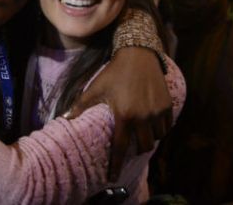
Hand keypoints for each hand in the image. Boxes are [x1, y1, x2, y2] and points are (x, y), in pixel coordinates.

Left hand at [64, 47, 171, 180]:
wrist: (137, 55)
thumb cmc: (113, 73)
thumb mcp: (95, 88)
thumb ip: (80, 105)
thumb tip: (64, 119)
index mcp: (124, 115)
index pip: (121, 147)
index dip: (117, 164)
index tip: (113, 177)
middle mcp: (143, 117)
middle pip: (143, 146)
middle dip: (137, 149)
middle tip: (131, 143)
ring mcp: (157, 112)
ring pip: (156, 137)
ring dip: (149, 138)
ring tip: (142, 131)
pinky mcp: (167, 105)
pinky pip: (167, 126)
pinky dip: (160, 129)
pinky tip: (153, 123)